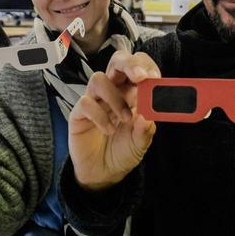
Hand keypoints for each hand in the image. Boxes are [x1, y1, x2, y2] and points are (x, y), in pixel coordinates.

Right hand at [69, 51, 160, 190]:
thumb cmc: (124, 151)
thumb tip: (147, 114)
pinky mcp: (79, 113)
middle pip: (117, 61)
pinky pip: (86, 102)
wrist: (103, 173)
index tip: (155, 78)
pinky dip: (100, 116)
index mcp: (132, 92)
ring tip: (125, 119)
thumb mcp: (141, 143)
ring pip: (99, 78)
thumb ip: (146, 129)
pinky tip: (109, 130)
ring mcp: (95, 100)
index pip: (138, 66)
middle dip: (129, 64)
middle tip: (141, 78)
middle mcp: (113, 91)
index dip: (146, 66)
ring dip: (116, 97)